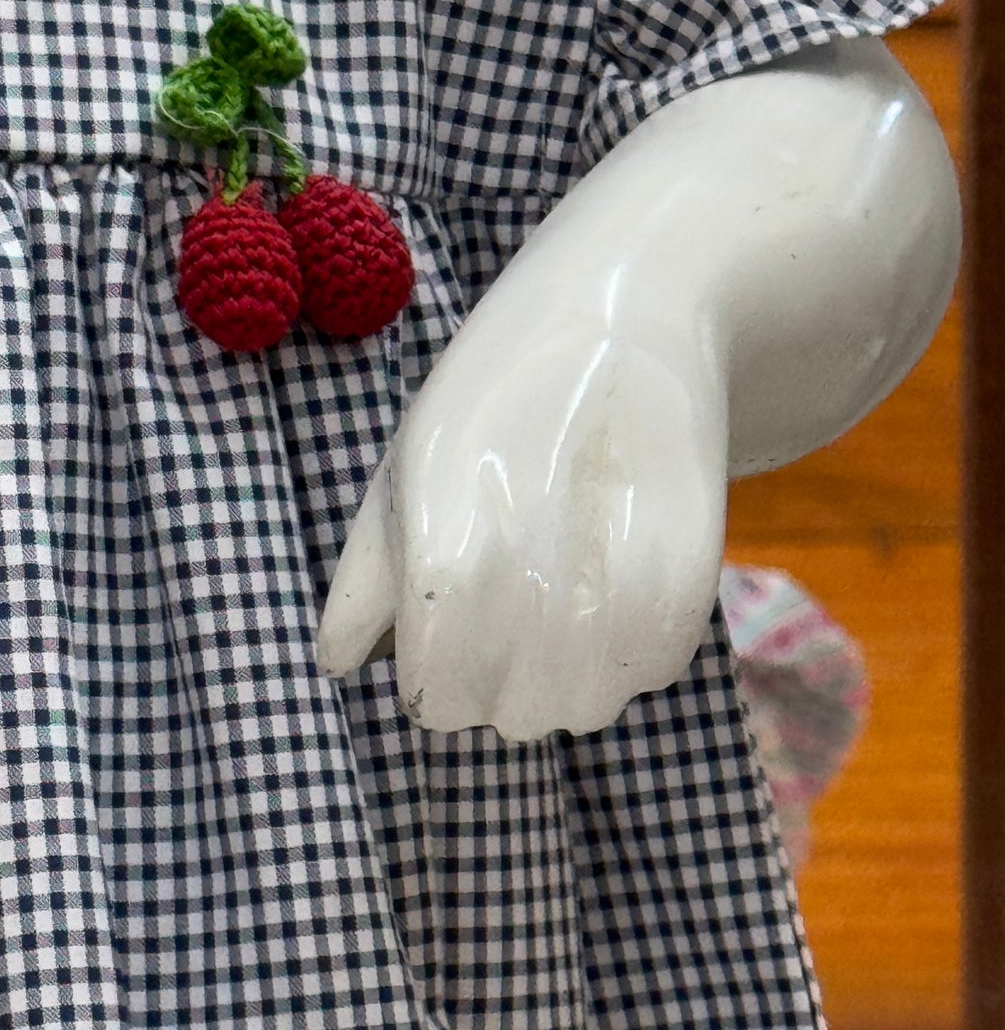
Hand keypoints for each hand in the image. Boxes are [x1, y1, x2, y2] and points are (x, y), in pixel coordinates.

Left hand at [315, 311, 728, 742]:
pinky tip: (612, 587)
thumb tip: (336, 664)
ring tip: (557, 602)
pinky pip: (655, 669)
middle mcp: (529, 557)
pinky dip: (633, 652)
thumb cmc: (492, 405)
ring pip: (585, 708)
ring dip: (566, 680)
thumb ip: (365, 576)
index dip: (430, 686)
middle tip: (498, 625)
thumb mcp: (407, 465)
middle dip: (492, 688)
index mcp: (442, 537)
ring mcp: (614, 566)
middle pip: (506, 712)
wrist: (626, 317)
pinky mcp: (693, 565)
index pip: (435, 689)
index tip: (436, 656)